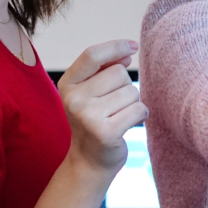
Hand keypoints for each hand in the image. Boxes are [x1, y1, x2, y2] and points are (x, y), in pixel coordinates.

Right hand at [58, 41, 146, 174]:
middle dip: (125, 86)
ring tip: (118, 116)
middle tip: (113, 105)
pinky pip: (139, 109)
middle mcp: (73, 99)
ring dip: (133, 103)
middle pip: (119, 73)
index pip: (92, 55)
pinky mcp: (106, 132)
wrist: (89, 161)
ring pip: (131, 92)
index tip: (133, 46)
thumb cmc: (94, 120)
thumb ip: (105, 68)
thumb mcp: (90, 91)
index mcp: (67, 84)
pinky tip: (127, 125)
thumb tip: (127, 52)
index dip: (115, 46)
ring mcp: (88, 117)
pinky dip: (140, 115)